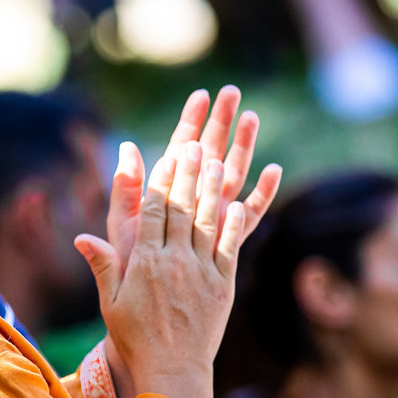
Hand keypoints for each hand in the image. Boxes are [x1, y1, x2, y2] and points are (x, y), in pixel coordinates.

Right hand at [77, 138, 275, 397]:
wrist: (173, 371)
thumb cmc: (136, 338)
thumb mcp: (111, 303)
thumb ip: (103, 265)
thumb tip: (81, 237)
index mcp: (145, 263)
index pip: (152, 212)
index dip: (160, 181)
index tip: (166, 155)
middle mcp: (174, 262)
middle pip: (181, 208)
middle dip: (187, 174)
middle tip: (195, 144)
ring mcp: (201, 271)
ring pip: (207, 221)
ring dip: (212, 189)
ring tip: (217, 161)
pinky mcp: (223, 285)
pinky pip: (228, 247)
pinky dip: (232, 223)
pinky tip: (236, 202)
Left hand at [106, 86, 280, 262]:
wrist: (145, 306)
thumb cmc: (129, 263)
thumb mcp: (123, 223)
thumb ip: (126, 188)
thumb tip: (127, 147)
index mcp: (165, 190)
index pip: (179, 147)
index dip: (190, 121)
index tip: (201, 94)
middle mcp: (191, 199)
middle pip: (209, 152)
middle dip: (219, 122)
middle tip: (231, 91)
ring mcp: (211, 216)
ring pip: (231, 174)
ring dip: (242, 146)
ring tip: (252, 117)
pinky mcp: (227, 238)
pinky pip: (249, 213)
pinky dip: (262, 192)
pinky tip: (274, 170)